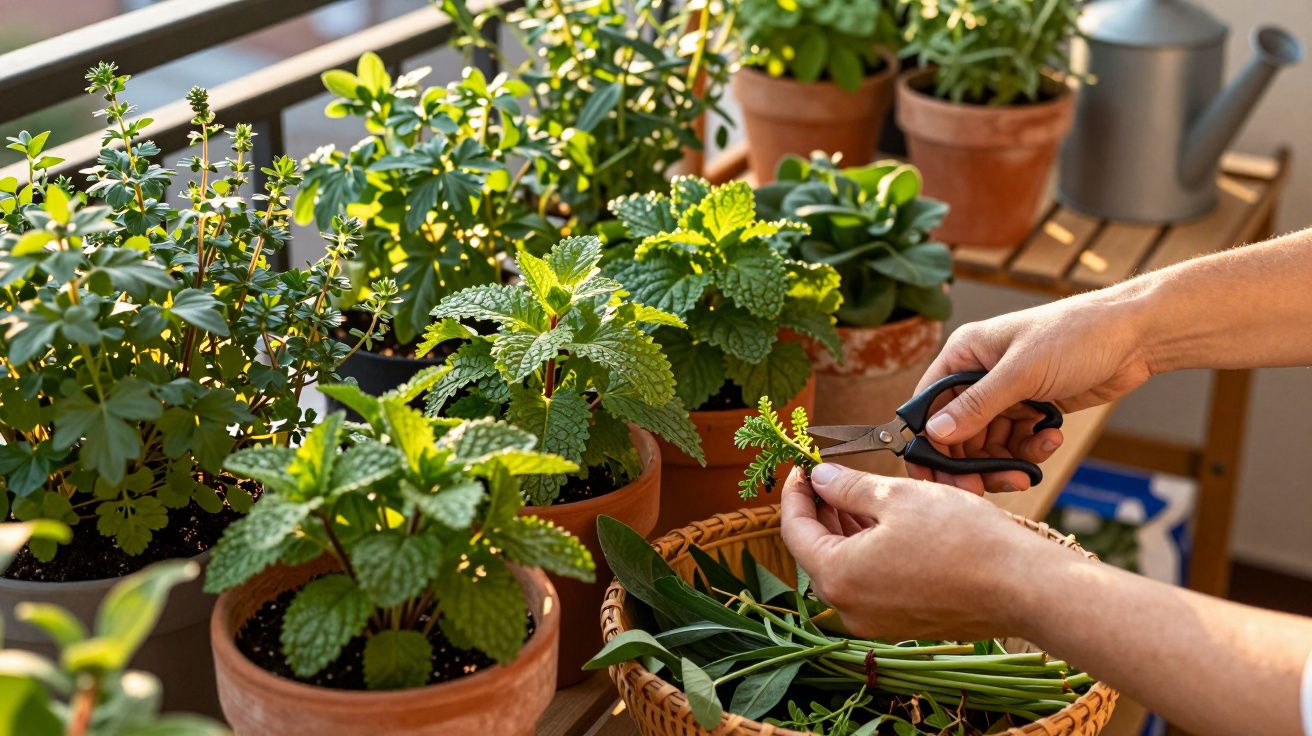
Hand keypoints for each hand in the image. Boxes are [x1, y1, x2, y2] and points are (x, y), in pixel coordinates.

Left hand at [779, 463, 1069, 640]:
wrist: (1021, 586)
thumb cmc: (961, 539)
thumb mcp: (897, 496)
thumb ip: (848, 487)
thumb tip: (821, 478)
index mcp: (838, 576)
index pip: (795, 530)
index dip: (795, 493)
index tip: (801, 467)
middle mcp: (849, 608)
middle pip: (816, 552)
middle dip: (819, 510)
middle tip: (825, 475)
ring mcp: (876, 621)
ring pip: (844, 568)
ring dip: (843, 530)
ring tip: (852, 492)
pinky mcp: (902, 623)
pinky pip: (869, 583)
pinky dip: (866, 551)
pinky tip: (879, 522)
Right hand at [911, 290, 1154, 492]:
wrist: (1136, 336)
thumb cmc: (1076, 335)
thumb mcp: (1022, 372)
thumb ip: (977, 406)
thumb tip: (934, 434)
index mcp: (964, 355)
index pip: (928, 405)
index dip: (926, 442)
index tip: (932, 476)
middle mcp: (979, 376)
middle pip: (956, 433)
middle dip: (970, 463)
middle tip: (981, 488)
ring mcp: (1007, 395)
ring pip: (987, 445)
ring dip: (1003, 463)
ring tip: (1025, 471)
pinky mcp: (1032, 410)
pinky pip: (1016, 444)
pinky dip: (1029, 451)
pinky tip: (1050, 439)